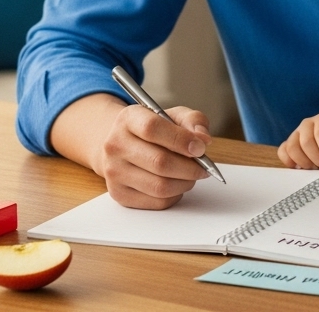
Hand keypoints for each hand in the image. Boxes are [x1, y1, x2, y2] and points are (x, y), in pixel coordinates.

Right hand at [97, 102, 211, 209]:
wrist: (125, 146)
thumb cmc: (155, 131)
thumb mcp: (174, 116)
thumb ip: (193, 121)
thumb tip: (203, 140)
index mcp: (128, 119)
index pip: (152, 128)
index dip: (181, 139)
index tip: (200, 148)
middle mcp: (115, 145)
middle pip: (159, 162)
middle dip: (190, 167)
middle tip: (204, 167)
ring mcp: (114, 172)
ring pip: (160, 186)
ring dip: (185, 183)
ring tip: (191, 175)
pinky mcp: (120, 195)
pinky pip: (158, 202)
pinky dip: (175, 195)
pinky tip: (176, 183)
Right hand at [277, 113, 318, 168]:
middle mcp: (307, 123)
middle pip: (305, 142)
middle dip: (316, 158)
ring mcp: (296, 134)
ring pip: (292, 147)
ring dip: (304, 162)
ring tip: (316, 168)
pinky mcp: (288, 145)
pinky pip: (282, 152)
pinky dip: (290, 162)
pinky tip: (301, 168)